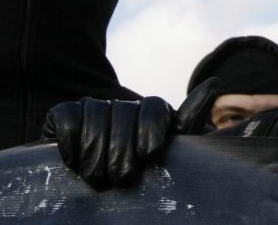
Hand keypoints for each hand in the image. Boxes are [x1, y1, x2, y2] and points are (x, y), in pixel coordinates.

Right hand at [44, 91, 198, 188]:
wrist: (91, 194)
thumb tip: (213, 83)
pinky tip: (73, 161)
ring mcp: (92, 107)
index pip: (153, 105)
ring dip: (96, 151)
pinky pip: (68, 116)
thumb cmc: (138, 175)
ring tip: (97, 178)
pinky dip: (71, 140)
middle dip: (122, 149)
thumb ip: (187, 122)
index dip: (151, 129)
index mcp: (148, 113)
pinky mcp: (64, 114)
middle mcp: (121, 106)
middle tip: (121, 178)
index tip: (150, 155)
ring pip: (96, 113)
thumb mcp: (168, 152)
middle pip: (124, 112)